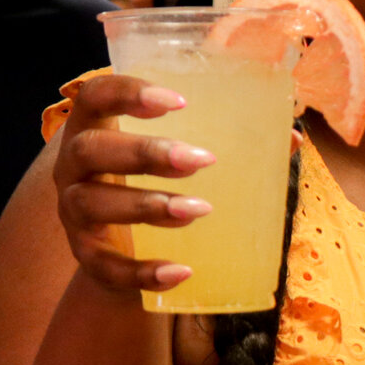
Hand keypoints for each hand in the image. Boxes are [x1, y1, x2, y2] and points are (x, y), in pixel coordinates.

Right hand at [51, 71, 213, 295]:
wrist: (121, 251)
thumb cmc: (153, 182)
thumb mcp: (177, 156)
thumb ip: (227, 141)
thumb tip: (292, 137)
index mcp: (94, 126)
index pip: (95, 95)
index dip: (128, 93)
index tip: (177, 102)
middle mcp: (72, 166)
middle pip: (91, 149)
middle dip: (145, 153)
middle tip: (201, 160)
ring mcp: (73, 211)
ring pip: (93, 203)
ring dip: (147, 205)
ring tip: (197, 210)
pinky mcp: (85, 256)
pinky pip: (105, 265)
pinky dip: (141, 271)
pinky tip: (179, 272)